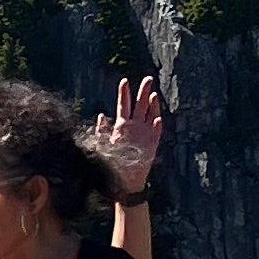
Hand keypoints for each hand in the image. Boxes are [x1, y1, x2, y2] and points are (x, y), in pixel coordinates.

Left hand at [90, 75, 166, 194]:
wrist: (124, 179)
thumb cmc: (113, 163)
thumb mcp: (104, 145)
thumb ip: (102, 130)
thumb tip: (101, 115)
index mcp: (122, 126)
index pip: (123, 105)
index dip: (124, 93)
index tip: (125, 80)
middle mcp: (134, 126)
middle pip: (140, 105)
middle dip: (143, 92)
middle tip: (148, 79)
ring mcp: (145, 133)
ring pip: (150, 114)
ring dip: (152, 104)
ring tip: (153, 93)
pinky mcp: (153, 142)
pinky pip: (156, 131)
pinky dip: (156, 124)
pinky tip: (157, 118)